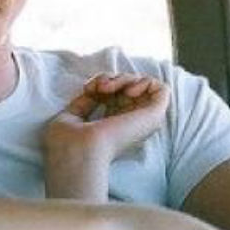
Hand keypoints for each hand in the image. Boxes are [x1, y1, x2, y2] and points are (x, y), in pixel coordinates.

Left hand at [43, 74, 169, 199]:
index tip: (87, 88)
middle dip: (112, 78)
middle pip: (130, 88)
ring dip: (126, 78)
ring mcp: (142, 122)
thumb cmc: (68, 143)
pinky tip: (129, 91)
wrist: (78, 152)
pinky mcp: (153, 118)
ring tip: (109, 88)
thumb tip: (94, 90)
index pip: (116, 95)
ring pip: (144, 86)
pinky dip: (145, 82)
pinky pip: (162, 90)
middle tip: (99, 87)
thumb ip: (85, 103)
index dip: (101, 83)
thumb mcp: (71, 117)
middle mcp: (128, 124)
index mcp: (110, 126)